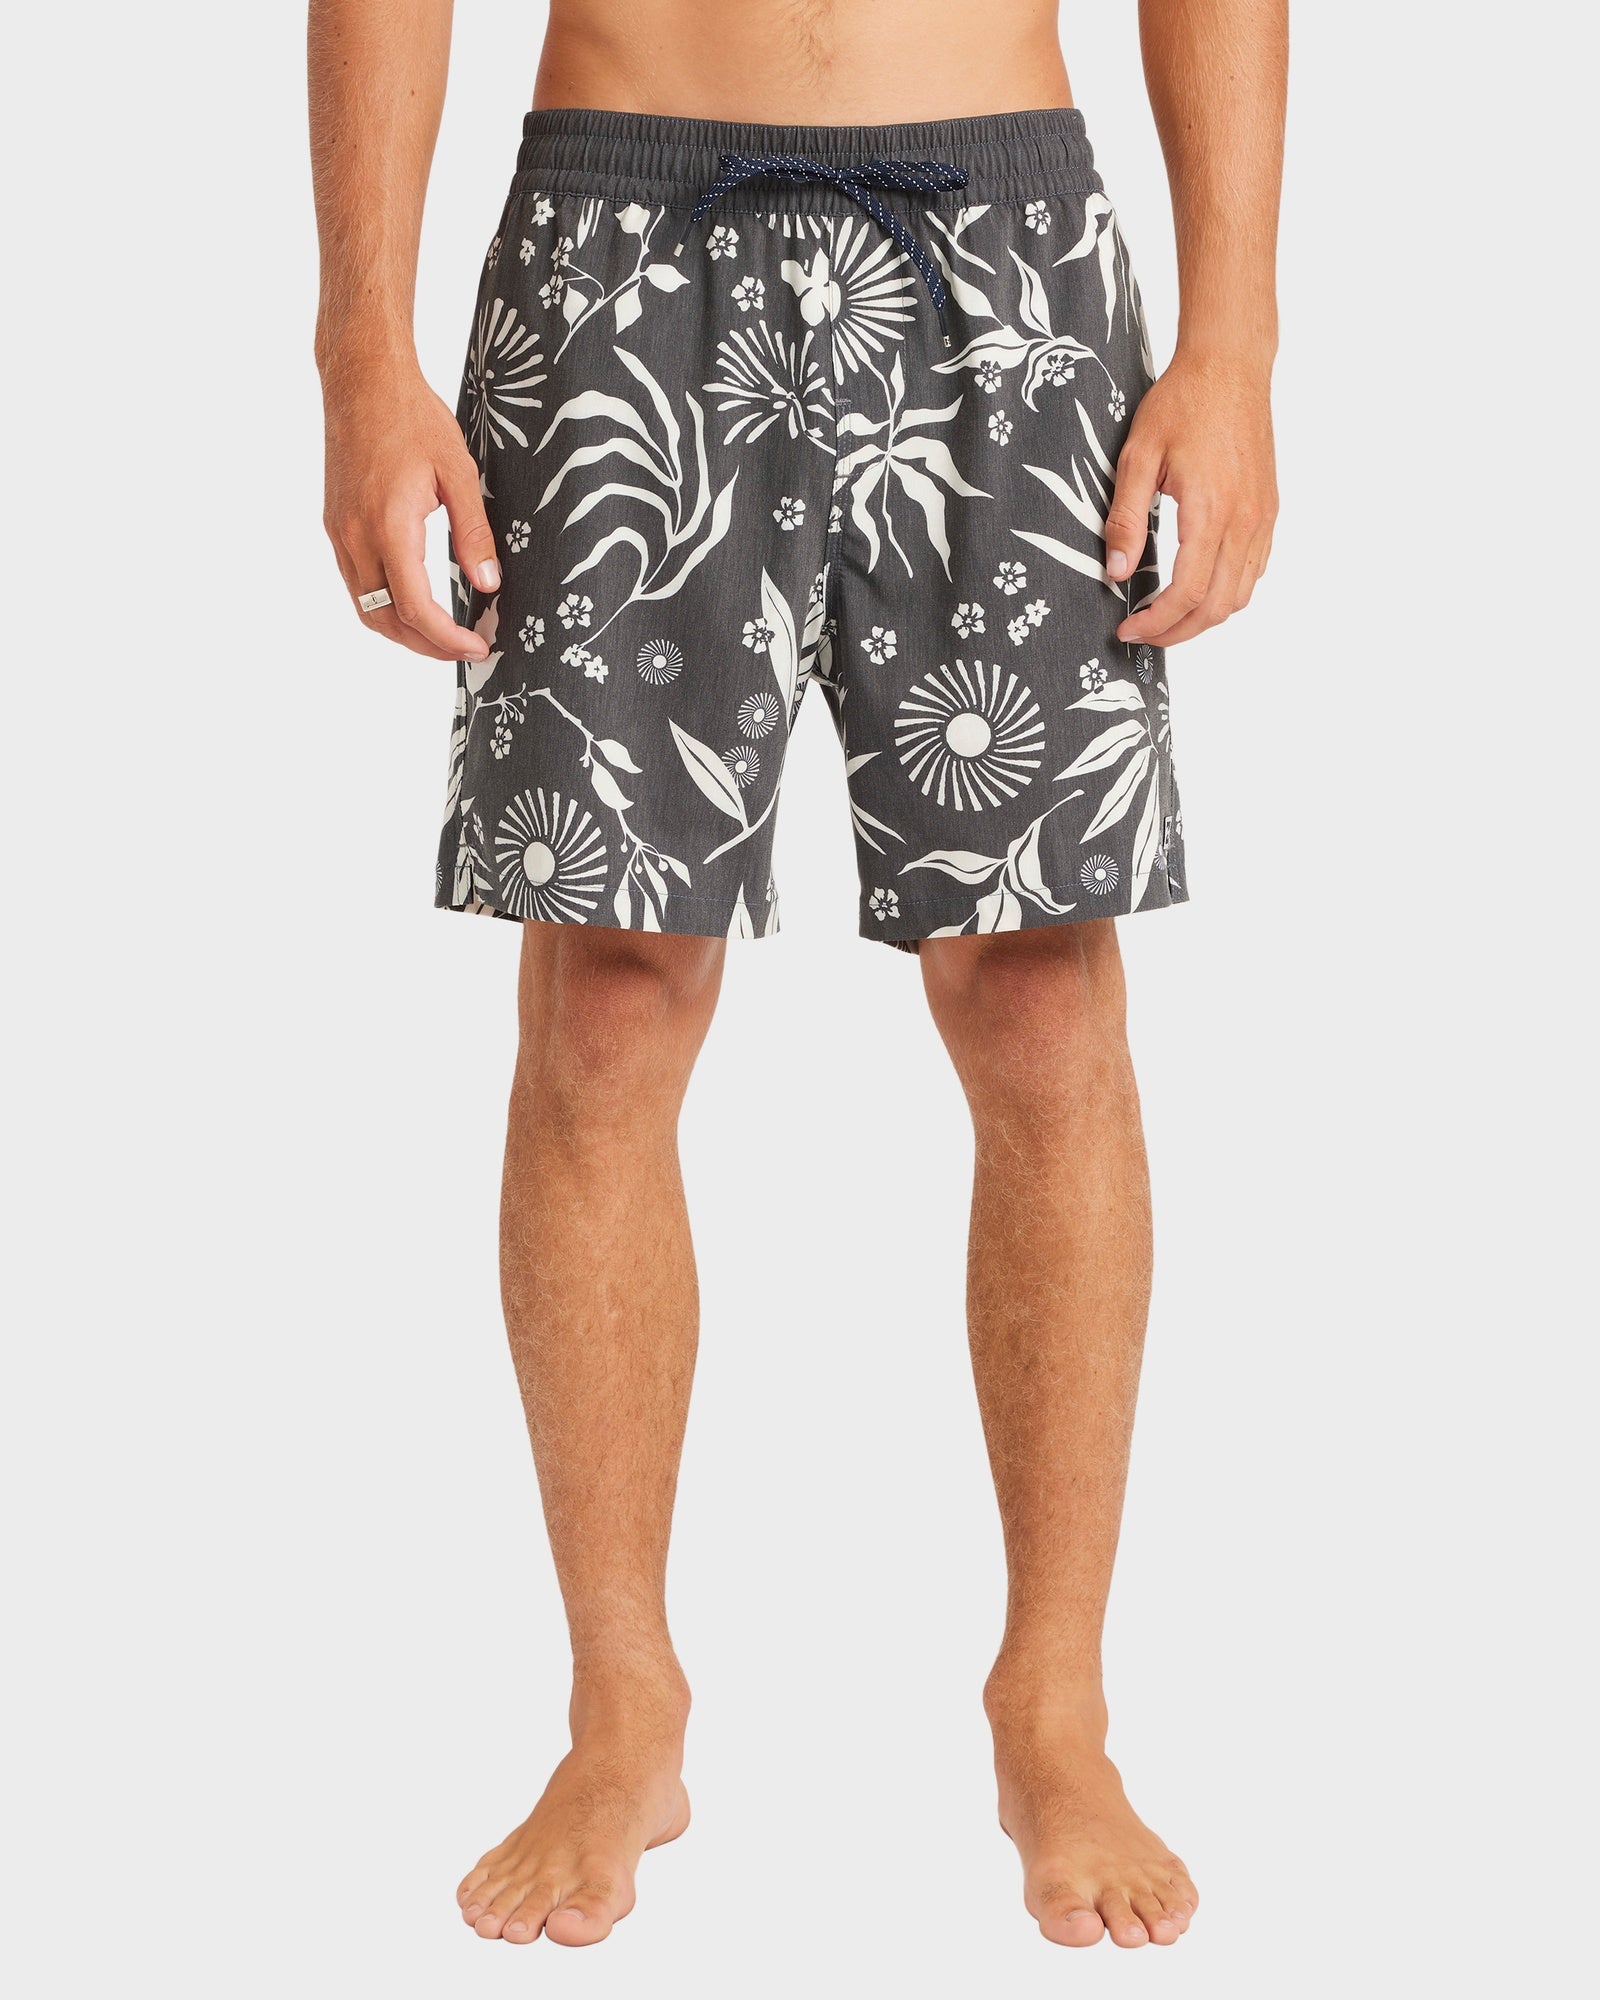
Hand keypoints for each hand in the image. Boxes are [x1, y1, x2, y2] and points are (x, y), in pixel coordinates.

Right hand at [321, 360, 499, 661]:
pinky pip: (356, 585)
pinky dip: (384, 607)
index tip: (477, 647)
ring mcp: (340, 533)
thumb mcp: (458, 471)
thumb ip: (473, 533)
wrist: (362, 379)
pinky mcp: (335, 526)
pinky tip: (413, 603)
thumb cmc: (411, 416)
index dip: (446, 638)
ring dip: (403, 631)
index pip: (415, 607)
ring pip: (366, 608)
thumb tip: (489, 583)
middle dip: (426, 646)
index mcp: (388, 526)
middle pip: (385, 619)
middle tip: (465, 649)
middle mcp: (355, 537)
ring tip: (443, 635)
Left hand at [1103, 353, 1276, 647]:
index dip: (1156, 623)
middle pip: (1218, 607)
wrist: (1230, 366)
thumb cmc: (1183, 402)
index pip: (1187, 593)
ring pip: (1241, 595)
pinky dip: (1228, 592)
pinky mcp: (1268, 510)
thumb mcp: (1138, 456)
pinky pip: (1254, 570)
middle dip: (1178, 632)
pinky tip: (1199, 588)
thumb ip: (1126, 518)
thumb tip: (1117, 572)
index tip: (1127, 631)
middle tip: (1143, 635)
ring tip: (1167, 619)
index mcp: (1211, 511)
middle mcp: (1245, 521)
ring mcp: (1262, 517)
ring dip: (1204, 618)